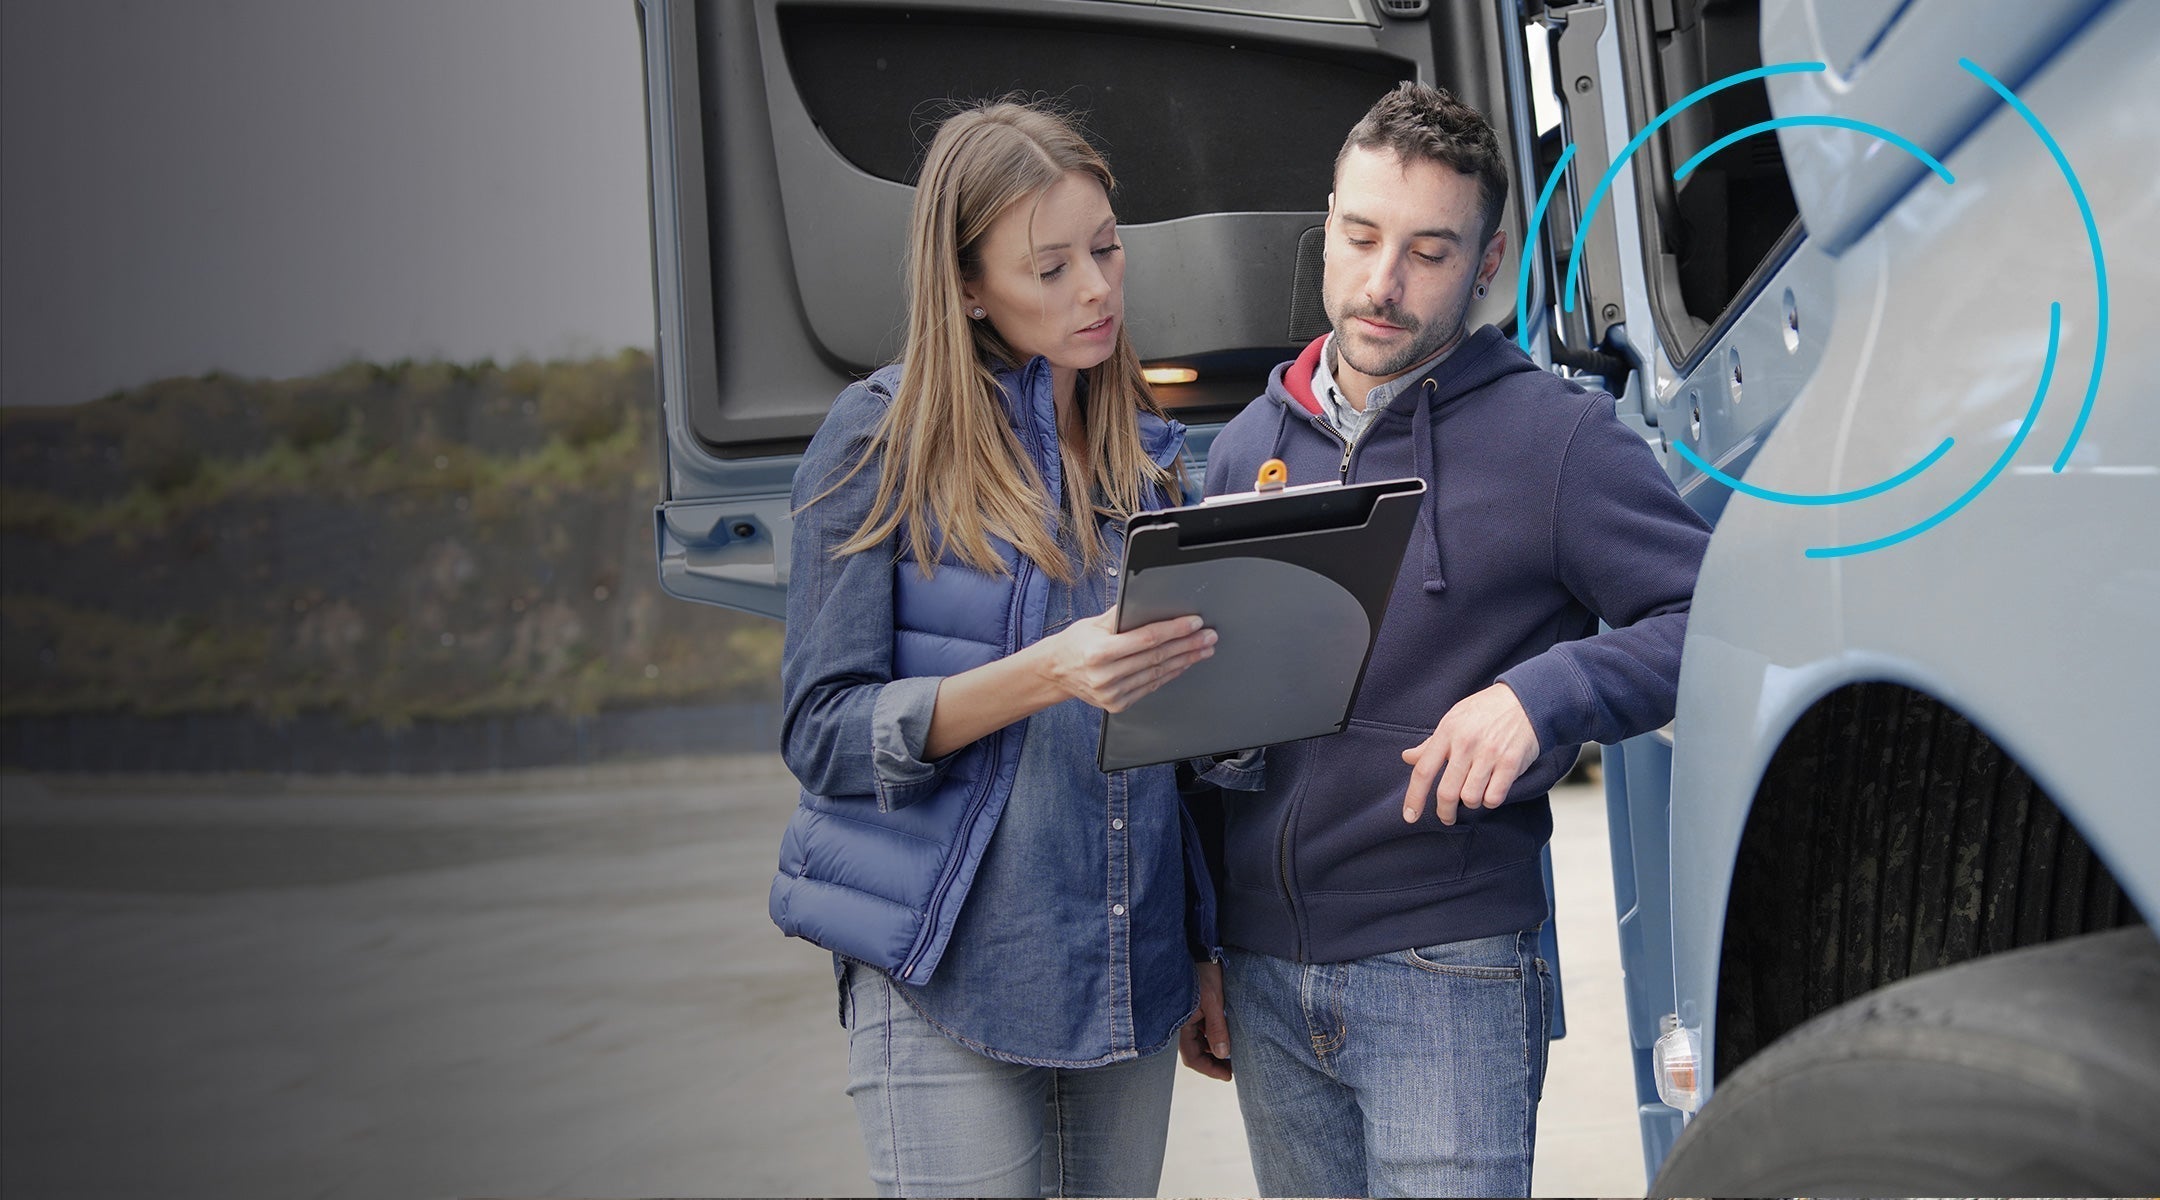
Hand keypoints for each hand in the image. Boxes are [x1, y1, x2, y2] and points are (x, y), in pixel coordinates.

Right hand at [1035, 612, 1214, 712]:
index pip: (1146, 639)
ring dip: (1185, 660)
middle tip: (1209, 636)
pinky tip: (1184, 664)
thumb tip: (1151, 601)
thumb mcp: (1093, 623)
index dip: (1174, 630)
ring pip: (1157, 674)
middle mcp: (1105, 676)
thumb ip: (1121, 615)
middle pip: (1157, 658)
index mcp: (1099, 652)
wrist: (1056, 673)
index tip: (1194, 623)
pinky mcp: (1117, 704)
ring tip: (1203, 649)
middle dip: (1188, 645)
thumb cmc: (1075, 643)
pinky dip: (1170, 674)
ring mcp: (1112, 694)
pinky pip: (1150, 686)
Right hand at [1178, 960, 1231, 1080]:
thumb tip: (1222, 1053)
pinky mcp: (1195, 1007)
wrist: (1199, 948)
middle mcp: (1182, 1022)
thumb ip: (1217, 1028)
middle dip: (1213, 1062)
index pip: (1192, 1057)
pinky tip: (1226, 1035)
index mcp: (1182, 1023)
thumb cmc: (1203, 973)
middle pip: (1195, 1051)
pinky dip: (1213, 1035)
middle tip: (1233, 1068)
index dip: (1209, 1070)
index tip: (1228, 1076)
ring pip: (1200, 1041)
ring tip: (1233, 1053)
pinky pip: (1202, 1028)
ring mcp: (1188, 1015)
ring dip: (1214, 1049)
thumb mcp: (1214, 1002)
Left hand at [1401, 682, 1539, 824]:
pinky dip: (1490, 800)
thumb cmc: (1486, 710)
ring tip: (1474, 793)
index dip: (1414, 798)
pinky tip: (1491, 790)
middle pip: (1447, 792)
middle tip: (1446, 817)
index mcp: (1447, 731)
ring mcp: (1489, 754)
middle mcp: (1466, 744)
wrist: (1525, 699)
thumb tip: (1407, 758)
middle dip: (1444, 812)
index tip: (1409, 816)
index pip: (1423, 771)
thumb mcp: (1454, 719)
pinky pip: (1494, 797)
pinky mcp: (1510, 763)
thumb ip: (1431, 743)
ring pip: (1470, 798)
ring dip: (1470, 803)